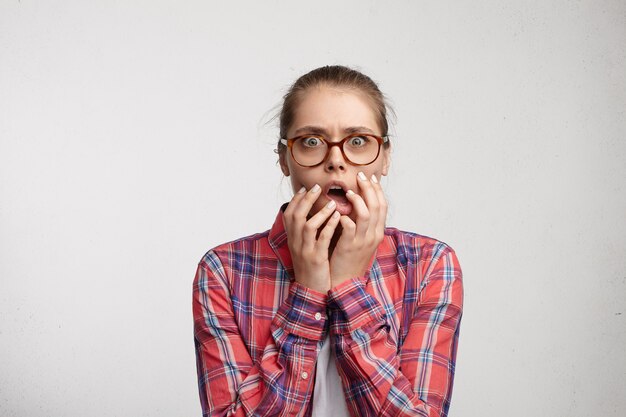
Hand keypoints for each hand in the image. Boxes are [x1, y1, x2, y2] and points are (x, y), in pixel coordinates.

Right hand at [282, 184, 341, 292]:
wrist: (311, 290)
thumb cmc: (311, 266)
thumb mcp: (304, 247)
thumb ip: (306, 231)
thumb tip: (311, 213)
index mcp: (292, 239)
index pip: (289, 214)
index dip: (296, 200)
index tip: (305, 188)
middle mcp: (296, 243)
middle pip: (296, 215)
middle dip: (306, 199)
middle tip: (317, 187)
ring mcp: (305, 251)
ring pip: (307, 226)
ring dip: (319, 212)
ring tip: (332, 202)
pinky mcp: (316, 258)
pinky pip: (322, 240)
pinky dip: (329, 226)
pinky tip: (338, 218)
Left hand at [330, 173, 387, 287]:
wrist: (345, 280)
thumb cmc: (350, 256)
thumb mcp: (362, 238)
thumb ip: (362, 222)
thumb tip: (359, 202)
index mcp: (378, 231)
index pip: (383, 206)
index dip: (378, 190)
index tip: (371, 177)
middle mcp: (373, 235)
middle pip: (376, 206)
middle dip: (369, 188)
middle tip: (360, 175)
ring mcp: (362, 241)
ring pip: (366, 215)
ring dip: (358, 200)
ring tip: (348, 192)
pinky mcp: (349, 247)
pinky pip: (349, 228)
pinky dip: (344, 217)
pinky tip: (338, 212)